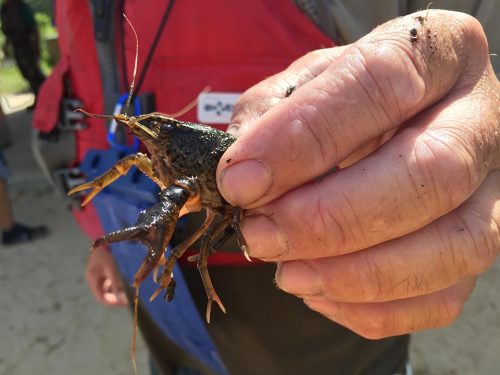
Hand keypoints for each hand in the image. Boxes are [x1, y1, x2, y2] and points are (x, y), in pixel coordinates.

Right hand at [86, 244, 127, 306]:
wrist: (101, 240)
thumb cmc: (106, 254)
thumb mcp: (112, 269)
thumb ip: (116, 284)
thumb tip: (122, 299)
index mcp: (93, 280)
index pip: (101, 298)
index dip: (112, 303)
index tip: (124, 304)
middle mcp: (92, 279)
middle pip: (101, 295)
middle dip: (113, 299)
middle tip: (125, 302)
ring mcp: (94, 276)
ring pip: (103, 289)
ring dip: (112, 293)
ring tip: (124, 295)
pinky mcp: (98, 272)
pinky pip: (105, 283)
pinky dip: (111, 286)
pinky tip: (118, 284)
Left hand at [217, 10, 499, 338]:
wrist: (381, 124)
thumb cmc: (337, 102)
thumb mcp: (298, 87)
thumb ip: (271, 120)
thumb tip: (247, 180)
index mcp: (434, 51)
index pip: (382, 83)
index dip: (305, 137)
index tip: (242, 179)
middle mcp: (480, 117)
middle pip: (431, 173)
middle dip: (333, 218)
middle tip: (262, 235)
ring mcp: (492, 188)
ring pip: (453, 247)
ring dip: (355, 275)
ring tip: (288, 273)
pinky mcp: (478, 244)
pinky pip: (443, 296)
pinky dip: (372, 308)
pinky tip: (320, 290)